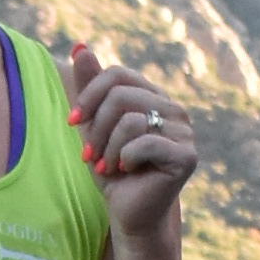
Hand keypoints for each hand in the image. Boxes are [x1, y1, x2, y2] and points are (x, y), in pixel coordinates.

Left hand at [67, 45, 195, 241]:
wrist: (130, 214)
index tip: (72, 123)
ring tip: (108, 167)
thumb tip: (79, 45)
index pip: (118, 74)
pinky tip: (127, 172)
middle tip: (91, 155)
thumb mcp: (93, 126)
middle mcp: (174, 109)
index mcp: (154, 97)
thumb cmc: (112, 171)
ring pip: (130, 120)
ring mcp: (184, 131)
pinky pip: (143, 142)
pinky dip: (125, 159)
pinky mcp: (187, 155)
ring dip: (108, 149)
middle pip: (121, 95)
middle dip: (97, 128)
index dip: (90, 95)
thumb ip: (89, 88)